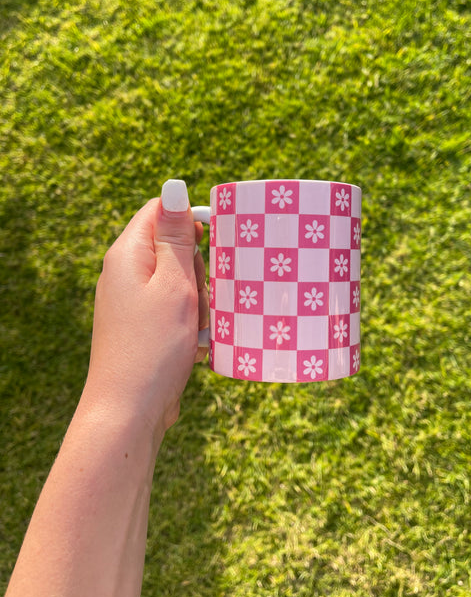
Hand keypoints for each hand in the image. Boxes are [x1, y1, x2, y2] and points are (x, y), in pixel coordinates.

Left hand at [83, 182, 207, 442]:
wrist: (129, 411)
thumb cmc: (153, 345)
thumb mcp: (173, 284)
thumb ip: (176, 237)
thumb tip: (174, 185)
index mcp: (128, 254)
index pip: (160, 212)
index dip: (192, 219)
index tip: (219, 240)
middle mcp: (126, 274)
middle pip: (173, 248)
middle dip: (200, 268)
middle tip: (206, 294)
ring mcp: (133, 303)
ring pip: (180, 282)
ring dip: (201, 297)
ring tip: (202, 323)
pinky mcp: (144, 327)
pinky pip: (176, 308)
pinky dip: (193, 319)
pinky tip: (199, 340)